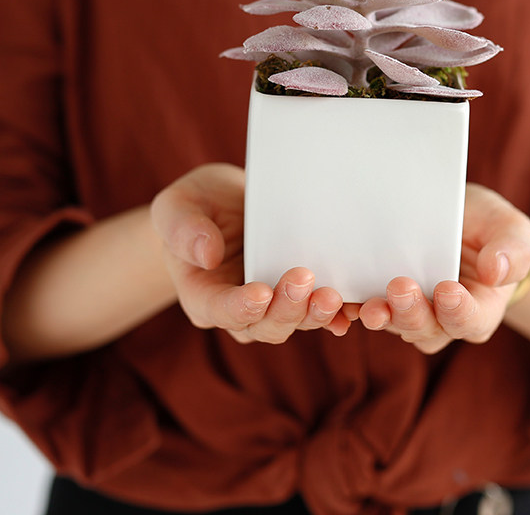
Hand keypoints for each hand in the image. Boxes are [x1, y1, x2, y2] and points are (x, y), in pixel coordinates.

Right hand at [150, 163, 350, 343]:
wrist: (224, 204)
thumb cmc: (196, 204)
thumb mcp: (178, 205)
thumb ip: (183, 229)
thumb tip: (207, 255)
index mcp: (202, 294)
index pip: (219, 310)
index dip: (241, 307)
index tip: (261, 292)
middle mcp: (238, 308)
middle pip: (263, 324)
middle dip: (286, 308)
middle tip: (304, 278)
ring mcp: (270, 305)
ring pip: (293, 323)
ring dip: (314, 314)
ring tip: (332, 295)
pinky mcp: (296, 295)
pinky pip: (317, 314)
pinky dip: (335, 315)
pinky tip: (352, 309)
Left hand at [345, 183, 529, 353]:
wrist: (458, 221)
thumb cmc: (489, 228)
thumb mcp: (510, 229)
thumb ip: (513, 251)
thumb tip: (496, 272)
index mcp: (480, 309)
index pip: (470, 320)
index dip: (459, 311)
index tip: (447, 290)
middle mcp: (443, 319)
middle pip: (427, 329)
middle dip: (412, 313)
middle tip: (400, 287)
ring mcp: (410, 312)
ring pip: (395, 324)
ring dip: (381, 316)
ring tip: (369, 305)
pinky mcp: (382, 299)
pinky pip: (365, 311)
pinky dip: (352, 310)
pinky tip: (341, 300)